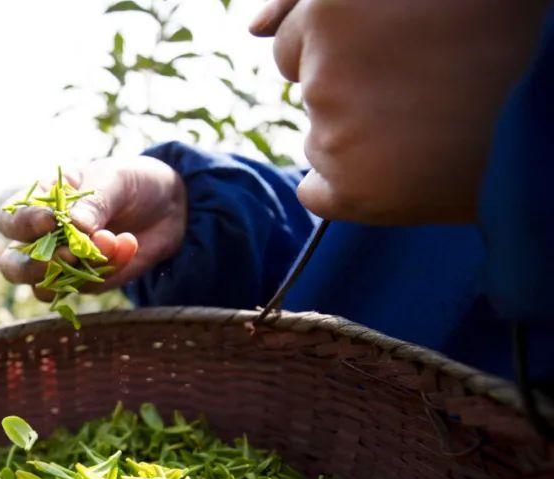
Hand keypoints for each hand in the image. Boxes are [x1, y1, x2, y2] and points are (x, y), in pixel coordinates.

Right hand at [0, 156, 186, 299]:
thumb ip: (95, 201)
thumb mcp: (116, 180)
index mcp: (38, 204)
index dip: (23, 223)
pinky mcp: (89, 283)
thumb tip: (75, 225)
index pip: (11, 220)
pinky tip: (130, 244)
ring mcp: (64, 265)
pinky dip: (110, 268)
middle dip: (32, 266)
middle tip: (66, 254)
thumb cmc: (132, 181)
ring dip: (73, 272)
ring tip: (109, 243)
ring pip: (43, 287)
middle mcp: (42, 239)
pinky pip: (88, 286)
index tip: (50, 221)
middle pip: (12, 264)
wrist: (170, 206)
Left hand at [250, 0, 549, 224]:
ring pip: (320, 138)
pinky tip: (405, 169)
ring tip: (435, 122)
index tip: (400, 55)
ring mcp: (334, 131)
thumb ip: (308, 4)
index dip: (352, 50)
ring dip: (361, 136)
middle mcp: (322, 68)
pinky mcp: (355, 188)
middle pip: (309, 89)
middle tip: (428, 85)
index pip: (296, 43)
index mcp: (333, 6)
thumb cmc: (494, 29)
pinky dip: (352, 188)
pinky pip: (318, 193)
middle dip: (353, 89)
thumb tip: (252, 31)